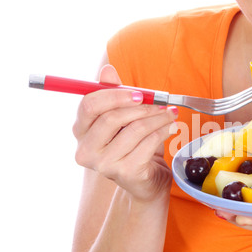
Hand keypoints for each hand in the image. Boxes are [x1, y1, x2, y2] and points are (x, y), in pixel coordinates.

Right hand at [72, 65, 177, 202]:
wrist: (146, 181)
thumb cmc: (133, 146)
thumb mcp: (124, 119)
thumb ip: (114, 95)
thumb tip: (108, 70)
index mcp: (81, 130)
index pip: (89, 105)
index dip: (115, 95)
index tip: (140, 94)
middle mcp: (86, 150)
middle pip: (111, 118)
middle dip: (142, 107)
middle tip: (162, 104)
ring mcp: (104, 164)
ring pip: (134, 130)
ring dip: (158, 119)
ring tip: (171, 115)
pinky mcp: (125, 173)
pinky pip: (148, 144)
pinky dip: (163, 132)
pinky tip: (171, 128)